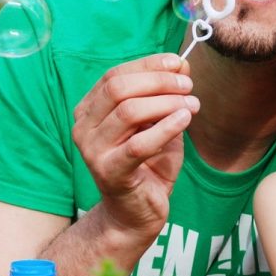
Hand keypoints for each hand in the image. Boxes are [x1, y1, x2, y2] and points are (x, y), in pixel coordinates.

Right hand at [72, 53, 197, 251]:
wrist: (136, 213)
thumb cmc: (147, 164)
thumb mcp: (158, 122)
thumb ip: (166, 94)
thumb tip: (182, 64)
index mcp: (89, 110)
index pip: (115, 75)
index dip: (148, 65)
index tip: (178, 63)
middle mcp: (83, 127)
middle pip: (119, 89)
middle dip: (158, 82)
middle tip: (188, 87)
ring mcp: (92, 151)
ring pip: (129, 112)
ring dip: (166, 103)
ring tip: (192, 105)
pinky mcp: (109, 172)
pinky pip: (139, 144)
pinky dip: (165, 128)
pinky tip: (185, 120)